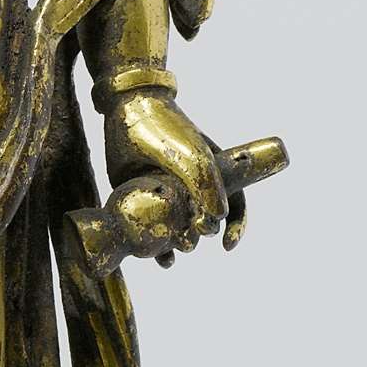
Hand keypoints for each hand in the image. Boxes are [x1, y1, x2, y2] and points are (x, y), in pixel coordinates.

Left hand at [101, 90, 229, 250]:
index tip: (225, 245)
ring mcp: (164, 191)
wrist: (130, 109)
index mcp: (214, 175)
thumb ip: (209, 189)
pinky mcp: (138, 195)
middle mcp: (190, 185)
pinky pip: (149, 226)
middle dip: (198, 237)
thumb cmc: (171, 130)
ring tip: (169, 256)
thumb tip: (216, 221)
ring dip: (176, 246)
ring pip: (176, 228)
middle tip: (187, 241)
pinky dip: (153, 245)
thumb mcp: (197, 159)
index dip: (236, 227)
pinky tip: (153, 257)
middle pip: (202, 222)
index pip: (234, 205)